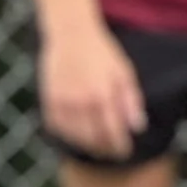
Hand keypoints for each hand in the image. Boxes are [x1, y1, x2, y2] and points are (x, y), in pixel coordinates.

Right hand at [39, 23, 147, 159]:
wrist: (71, 34)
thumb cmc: (102, 54)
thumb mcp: (124, 73)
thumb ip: (131, 101)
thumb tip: (137, 128)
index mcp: (103, 96)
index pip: (113, 133)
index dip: (120, 147)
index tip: (124, 151)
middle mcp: (81, 102)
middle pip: (93, 139)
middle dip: (104, 149)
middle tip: (111, 152)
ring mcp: (62, 101)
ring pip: (74, 136)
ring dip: (86, 144)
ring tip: (95, 144)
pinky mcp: (48, 98)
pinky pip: (56, 126)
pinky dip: (66, 133)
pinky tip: (76, 132)